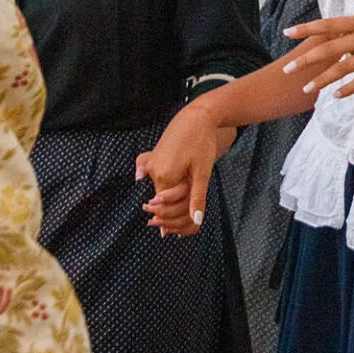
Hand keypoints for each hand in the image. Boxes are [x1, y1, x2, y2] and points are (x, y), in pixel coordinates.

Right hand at [137, 102, 222, 235]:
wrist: (196, 117)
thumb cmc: (201, 143)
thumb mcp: (202, 173)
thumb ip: (197, 198)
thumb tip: (195, 222)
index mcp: (165, 176)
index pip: (167, 207)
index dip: (174, 219)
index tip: (173, 235)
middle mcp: (153, 170)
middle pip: (161, 200)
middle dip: (170, 213)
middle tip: (171, 230)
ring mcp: (150, 163)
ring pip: (159, 190)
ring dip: (168, 200)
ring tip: (170, 213)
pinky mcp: (152, 156)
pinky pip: (154, 178)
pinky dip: (160, 188)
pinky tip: (155, 198)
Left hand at [282, 14, 353, 100]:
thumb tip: (331, 38)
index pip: (329, 24)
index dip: (307, 28)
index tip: (287, 33)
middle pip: (331, 48)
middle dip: (306, 59)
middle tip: (287, 68)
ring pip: (344, 68)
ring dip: (323, 79)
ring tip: (307, 89)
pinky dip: (348, 89)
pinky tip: (335, 96)